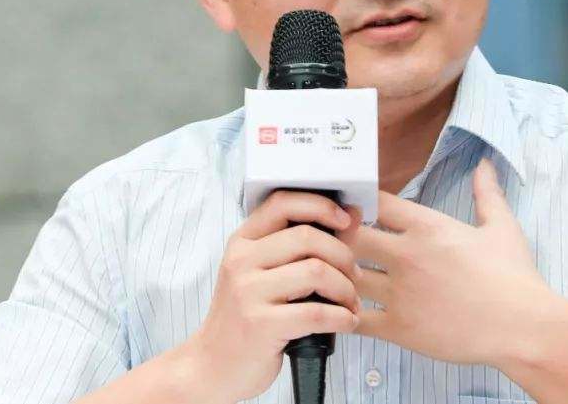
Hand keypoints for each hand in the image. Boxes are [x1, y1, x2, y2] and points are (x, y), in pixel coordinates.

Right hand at [184, 190, 361, 402]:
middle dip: (343, 255)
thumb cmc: (245, 316)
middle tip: (355, 275)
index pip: (283, 202)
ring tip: (351, 302)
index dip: (321, 205)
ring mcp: (248, 292)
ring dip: (346, 289)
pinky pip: (316, 313)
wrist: (212, 365)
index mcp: (242, 242)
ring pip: (316, 272)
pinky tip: (347, 322)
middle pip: (308, 237)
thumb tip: (353, 215)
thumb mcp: (263, 273)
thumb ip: (302, 244)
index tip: (346, 220)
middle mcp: (241, 261)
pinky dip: (342, 317)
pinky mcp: (260, 324)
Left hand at [339, 159, 567, 368]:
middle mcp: (408, 255)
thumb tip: (485, 164)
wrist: (524, 327)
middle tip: (333, 241)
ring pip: (346, 275)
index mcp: (428, 227)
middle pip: (350, 235)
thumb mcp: (502, 227)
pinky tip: (342, 309)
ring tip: (333, 275)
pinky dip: (343, 312)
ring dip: (336, 273)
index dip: (360, 200)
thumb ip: (486, 193)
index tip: (354, 206)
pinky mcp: (399, 328)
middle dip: (339, 236)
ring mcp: (401, 293)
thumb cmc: (515, 277)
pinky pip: (355, 319)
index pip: (377, 202)